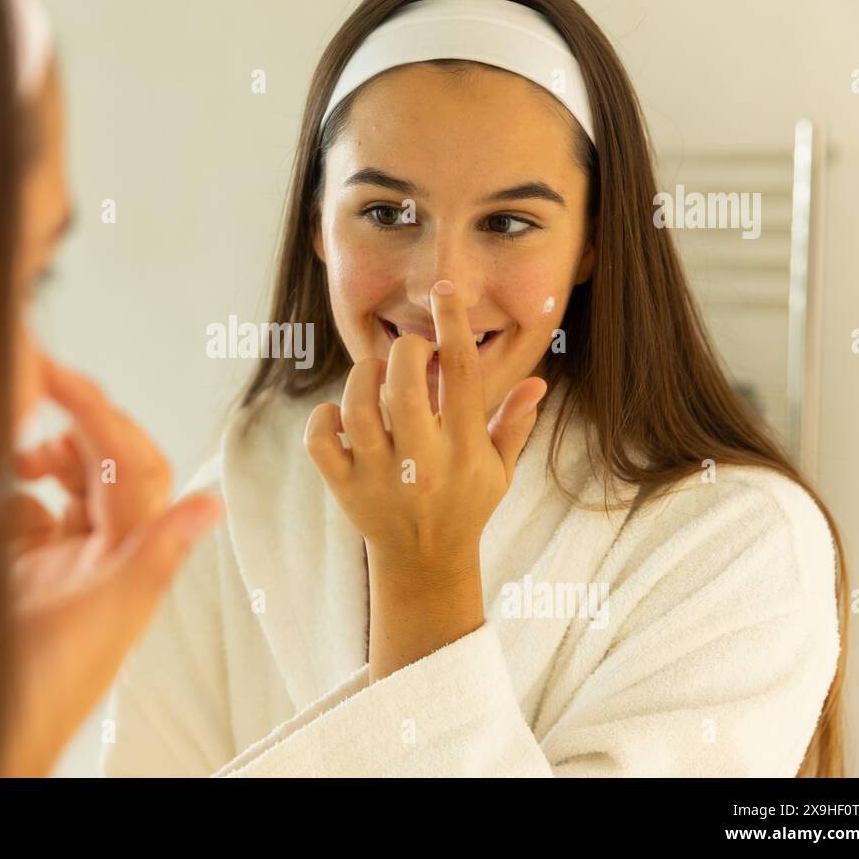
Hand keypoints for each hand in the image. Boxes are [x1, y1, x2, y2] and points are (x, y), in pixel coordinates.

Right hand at [0, 351, 219, 774]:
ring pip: (66, 490)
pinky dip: (12, 497)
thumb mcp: (102, 620)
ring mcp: (60, 570)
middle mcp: (101, 562)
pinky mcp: (21, 581)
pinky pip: (27, 519)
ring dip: (45, 459)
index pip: (134, 468)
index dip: (104, 416)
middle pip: (103, 470)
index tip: (66, 378)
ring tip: (13, 454)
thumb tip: (211, 505)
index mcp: (127, 564)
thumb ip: (152, 559)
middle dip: (76, 425)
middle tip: (36, 384)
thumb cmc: (42, 694)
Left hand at [303, 280, 545, 678]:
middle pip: (405, 387)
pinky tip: (340, 415)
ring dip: (362, 378)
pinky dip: (323, 417)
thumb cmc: (464, 505)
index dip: (452, 326)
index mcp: (465, 448)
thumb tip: (538, 382)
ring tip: (374, 375)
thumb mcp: (499, 470)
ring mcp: (379, 477)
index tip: (442, 293)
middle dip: (404, 353)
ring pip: (358, 409)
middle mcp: (424, 462)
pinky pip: (320, 441)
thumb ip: (513, 424)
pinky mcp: (344, 488)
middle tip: (407, 352)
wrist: (425, 565)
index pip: (462, 375)